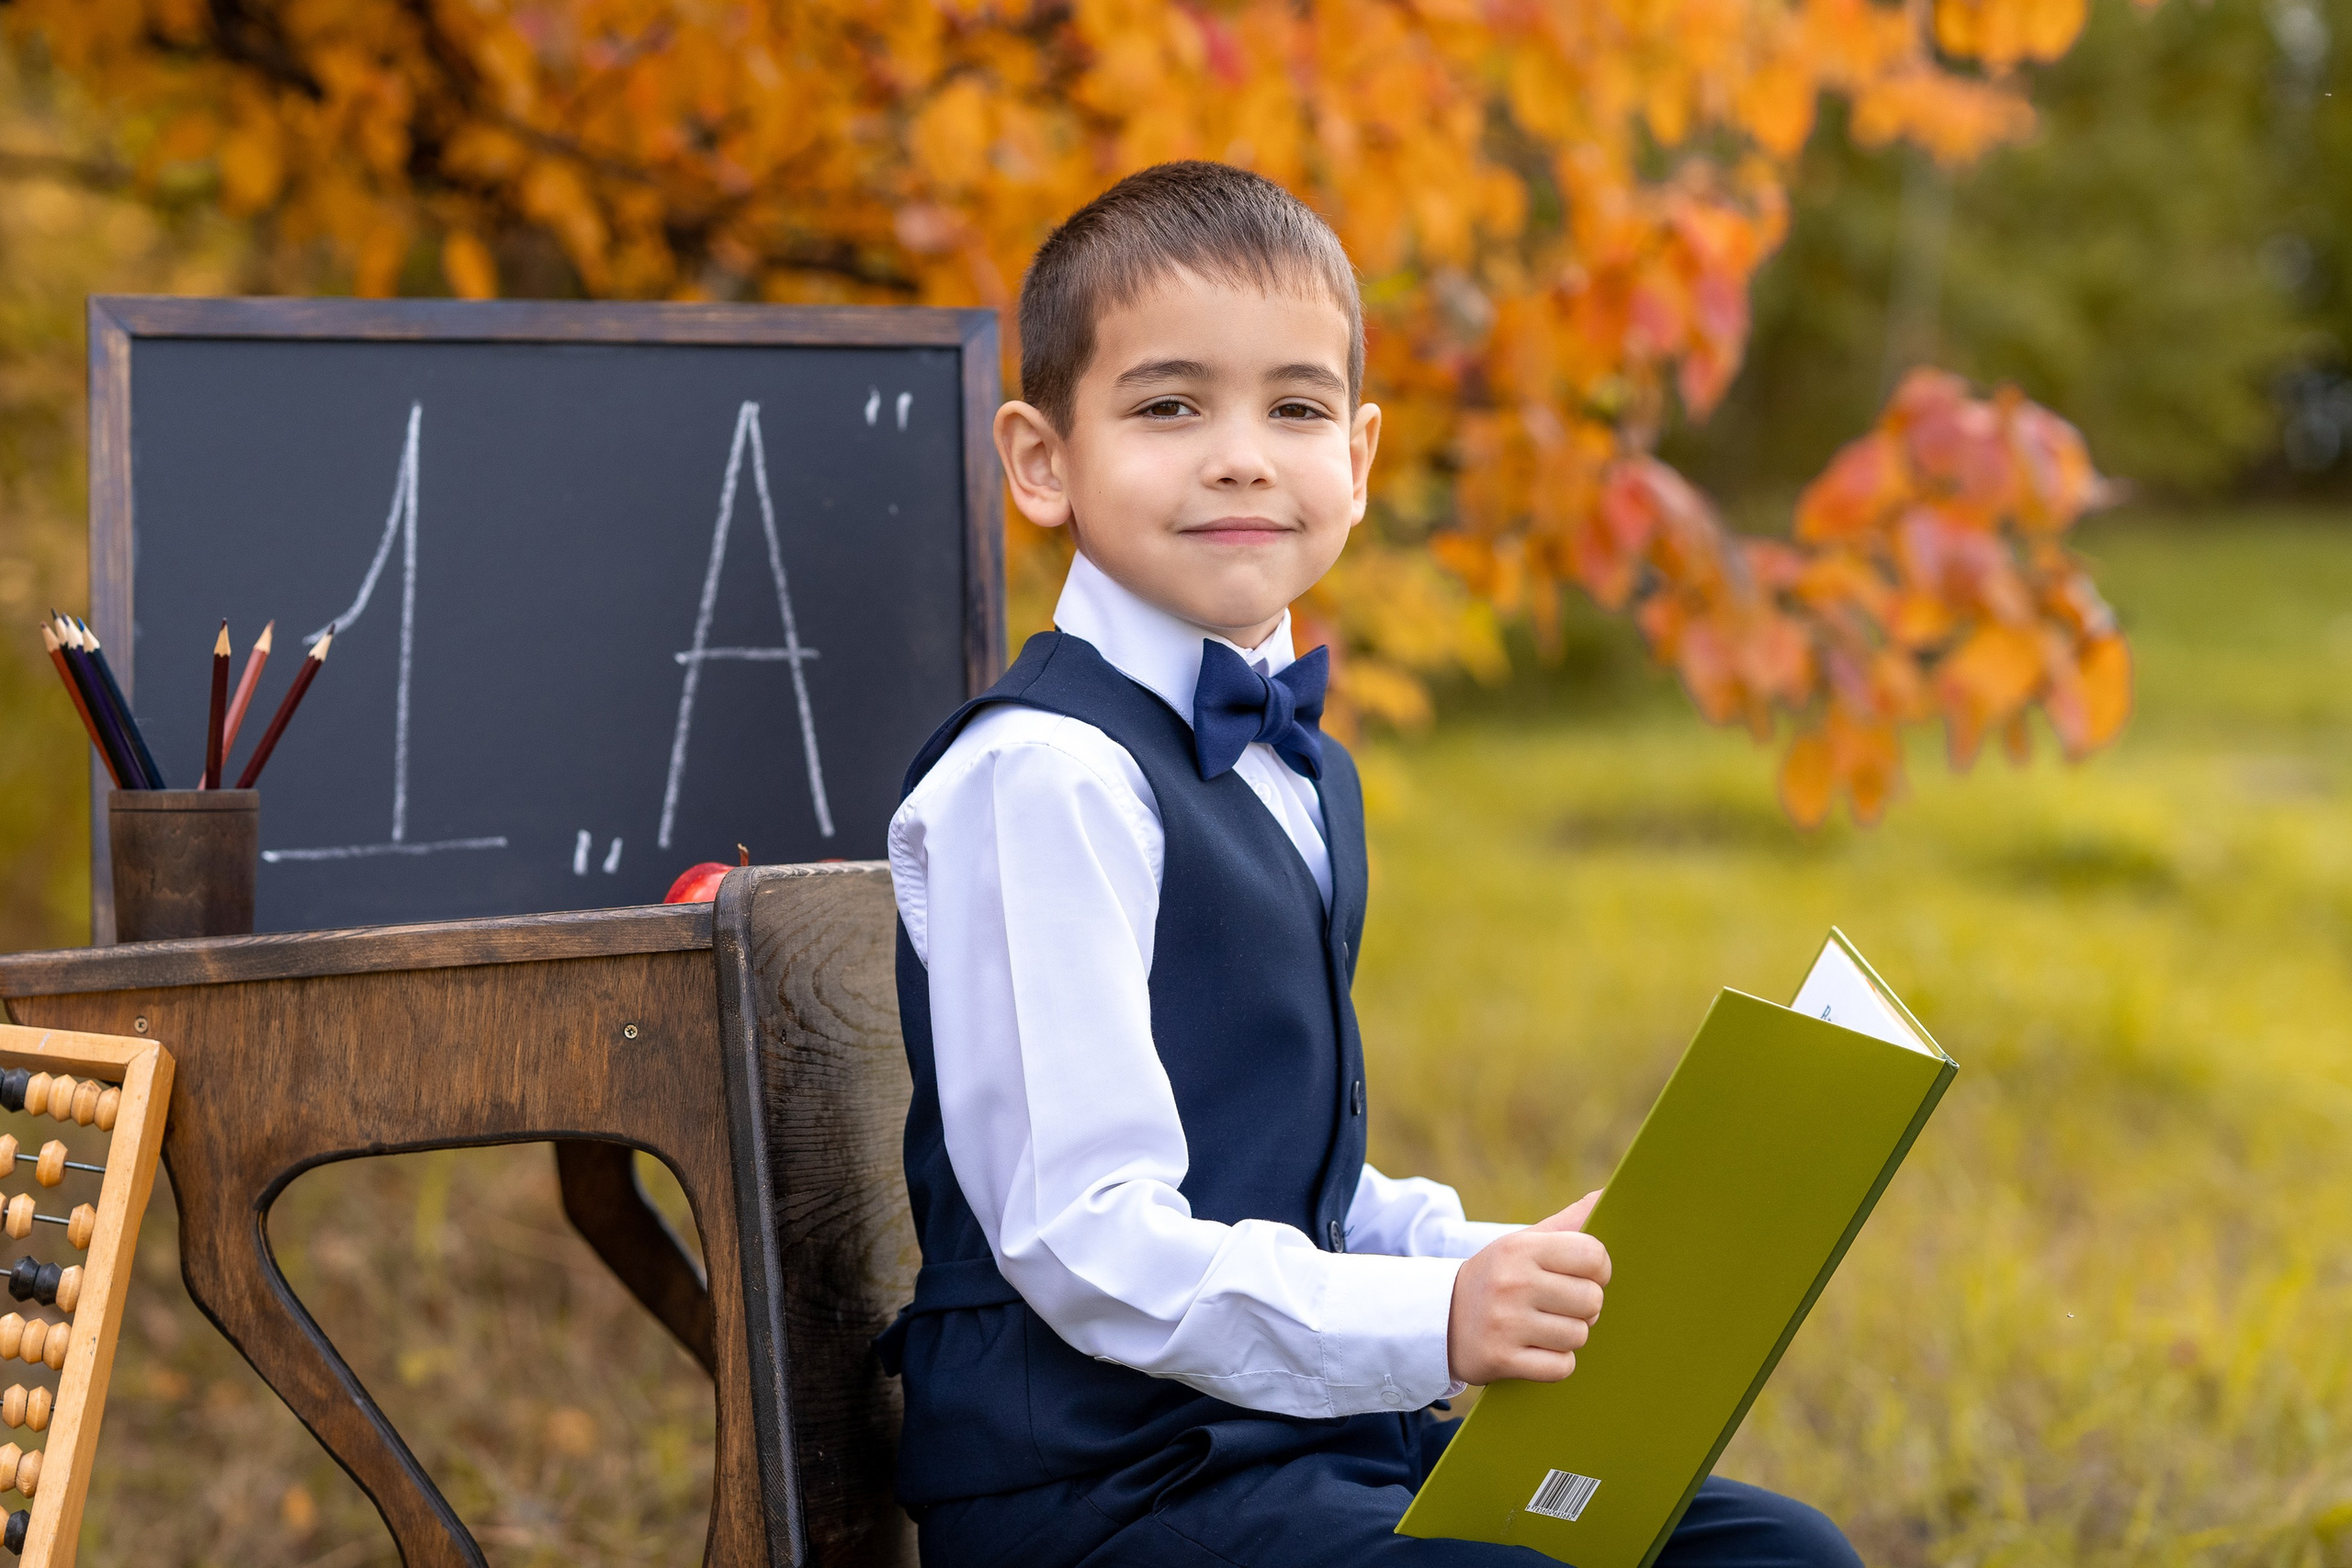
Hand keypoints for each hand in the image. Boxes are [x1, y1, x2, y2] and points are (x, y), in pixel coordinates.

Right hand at [1446, 1191, 1608, 1386]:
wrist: (1441, 1318)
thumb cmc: (1499, 1277)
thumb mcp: (1523, 1242)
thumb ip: (1568, 1222)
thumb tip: (1606, 1194)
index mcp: (1520, 1248)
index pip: (1593, 1255)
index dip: (1599, 1269)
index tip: (1583, 1275)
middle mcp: (1512, 1283)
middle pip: (1591, 1300)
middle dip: (1584, 1307)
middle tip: (1561, 1305)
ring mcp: (1505, 1323)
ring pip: (1579, 1336)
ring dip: (1568, 1336)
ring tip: (1544, 1327)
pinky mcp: (1501, 1359)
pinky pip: (1561, 1367)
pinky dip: (1555, 1363)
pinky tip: (1536, 1350)